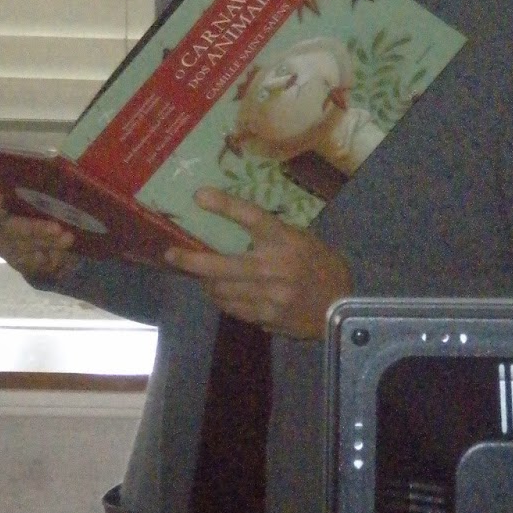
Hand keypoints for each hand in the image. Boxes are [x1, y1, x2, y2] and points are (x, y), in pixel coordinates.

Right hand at [0, 188, 76, 281]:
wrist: (40, 228)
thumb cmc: (32, 196)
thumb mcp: (31, 185)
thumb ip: (31, 179)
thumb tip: (53, 162)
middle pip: (0, 229)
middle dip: (29, 229)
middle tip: (55, 227)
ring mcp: (0, 245)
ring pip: (18, 247)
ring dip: (44, 242)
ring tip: (67, 237)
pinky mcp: (16, 260)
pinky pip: (29, 261)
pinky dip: (48, 254)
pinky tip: (62, 248)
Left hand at [165, 188, 352, 340]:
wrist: (340, 306)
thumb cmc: (321, 266)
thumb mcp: (302, 240)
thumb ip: (272, 234)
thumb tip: (235, 225)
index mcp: (285, 240)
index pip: (250, 216)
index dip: (224, 205)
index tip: (198, 196)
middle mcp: (274, 266)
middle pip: (220, 263)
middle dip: (190, 260)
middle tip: (172, 255)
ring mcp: (268, 295)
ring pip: (221, 290)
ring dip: (206, 283)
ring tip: (199, 276)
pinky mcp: (266, 316)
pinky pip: (233, 308)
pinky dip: (222, 300)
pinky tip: (219, 293)